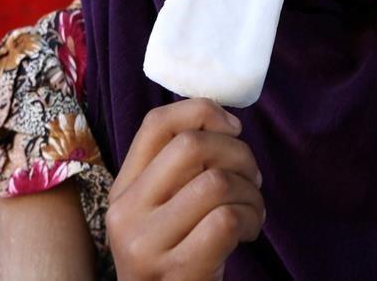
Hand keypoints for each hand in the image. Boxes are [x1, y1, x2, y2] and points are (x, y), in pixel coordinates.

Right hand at [106, 98, 264, 280]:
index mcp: (124, 188)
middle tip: (252, 177)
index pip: (156, 124)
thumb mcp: (166, 209)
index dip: (203, 111)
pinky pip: (228, 219)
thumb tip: (227, 123)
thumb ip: (182, 169)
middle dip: (239, 153)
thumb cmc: (180, 252)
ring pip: (216, 182)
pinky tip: (247, 232)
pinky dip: (251, 219)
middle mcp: (126, 212)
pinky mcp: (177, 268)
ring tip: (252, 210)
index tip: (234, 128)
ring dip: (251, 192)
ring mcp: (146, 242)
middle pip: (191, 145)